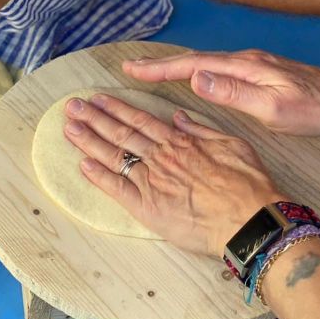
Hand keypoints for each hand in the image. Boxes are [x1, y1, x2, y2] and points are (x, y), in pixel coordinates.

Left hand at [63, 93, 285, 257]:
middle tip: (72, 106)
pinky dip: (98, 176)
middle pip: (120, 133)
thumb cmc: (246, 183)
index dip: (115, 108)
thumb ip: (201, 129)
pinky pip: (117, 189)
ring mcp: (151, 181)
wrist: (249, 220)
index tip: (98, 99)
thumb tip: (179, 117)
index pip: (139, 119)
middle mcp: (160, 157)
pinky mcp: (147, 208)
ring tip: (69, 127)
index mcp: (178, 141)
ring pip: (114, 156)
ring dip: (89, 140)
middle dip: (93, 118)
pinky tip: (82, 164)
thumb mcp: (231, 143)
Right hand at [123, 50, 319, 136]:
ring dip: (175, 66)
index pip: (193, 64)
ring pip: (204, 62)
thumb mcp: (275, 109)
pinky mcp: (257, 71)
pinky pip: (216, 67)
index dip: (161, 67)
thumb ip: (235, 93)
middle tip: (131, 67)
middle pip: (194, 59)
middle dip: (161, 63)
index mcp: (243, 67)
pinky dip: (194, 70)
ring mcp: (250, 64)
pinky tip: (191, 77)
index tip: (133, 68)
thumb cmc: (313, 109)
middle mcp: (243, 60)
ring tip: (152, 71)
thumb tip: (196, 77)